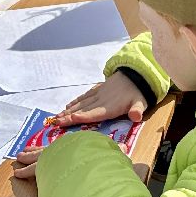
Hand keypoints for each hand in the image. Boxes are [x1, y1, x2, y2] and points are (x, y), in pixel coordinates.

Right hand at [10, 73, 147, 179]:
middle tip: (54, 123)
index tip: (70, 118)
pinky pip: (84, 96)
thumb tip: (136, 116)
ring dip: (68, 110)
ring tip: (56, 117)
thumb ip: (137, 110)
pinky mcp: (99, 89)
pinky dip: (76, 101)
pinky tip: (68, 106)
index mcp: (110, 106)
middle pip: (83, 109)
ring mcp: (99, 94)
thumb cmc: (139, 92)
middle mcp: (101, 100)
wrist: (138, 73)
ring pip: (81, 103)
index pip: (94, 113)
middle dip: (68, 116)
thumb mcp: (141, 102)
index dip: (82, 116)